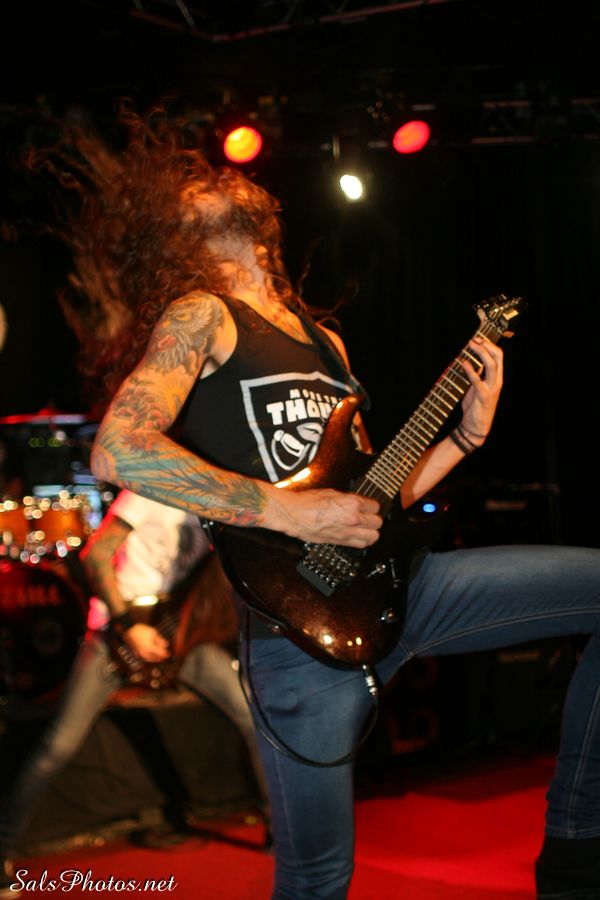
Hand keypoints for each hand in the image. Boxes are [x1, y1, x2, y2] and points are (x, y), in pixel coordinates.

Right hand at [123, 623, 169, 661]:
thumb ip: (160, 640)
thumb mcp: (153, 633)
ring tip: (158, 657)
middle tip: (164, 657)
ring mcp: (139, 653)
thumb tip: (166, 645)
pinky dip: (148, 657)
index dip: (165, 654)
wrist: (130, 629)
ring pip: (148, 659)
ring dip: (154, 659)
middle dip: (160, 658)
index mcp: (150, 648)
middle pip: (154, 658)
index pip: (160, 653)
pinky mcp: (136, 652)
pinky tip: (150, 655)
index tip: (169, 654)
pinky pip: (143, 657)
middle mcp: (144, 652)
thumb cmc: (142, 630)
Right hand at [265, 487, 382, 547]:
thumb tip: (356, 502)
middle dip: (374, 518)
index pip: (375, 506)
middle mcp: (352, 519)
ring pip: (373, 536)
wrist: (293, 515)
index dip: (372, 505)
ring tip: (367, 528)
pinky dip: (363, 541)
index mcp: (351, 503)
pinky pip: (361, 545)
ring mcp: (347, 532)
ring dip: (371, 531)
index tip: (370, 506)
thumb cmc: (307, 502)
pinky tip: (359, 536)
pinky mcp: (340, 542)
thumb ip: (348, 499)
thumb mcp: (332, 493)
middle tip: (369, 516)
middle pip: (377, 522)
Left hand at [460, 335, 503, 444]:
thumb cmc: (475, 406)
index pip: (499, 356)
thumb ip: (478, 375)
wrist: (475, 427)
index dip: (490, 345)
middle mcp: (497, 382)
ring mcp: (492, 389)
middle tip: (474, 339)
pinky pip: (478, 381)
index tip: (478, 338)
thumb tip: (472, 361)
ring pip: (492, 366)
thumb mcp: (478, 387)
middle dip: (487, 345)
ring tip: (471, 345)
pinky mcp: (483, 397)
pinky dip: (470, 370)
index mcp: (497, 378)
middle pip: (498, 357)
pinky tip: (464, 363)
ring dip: (481, 353)